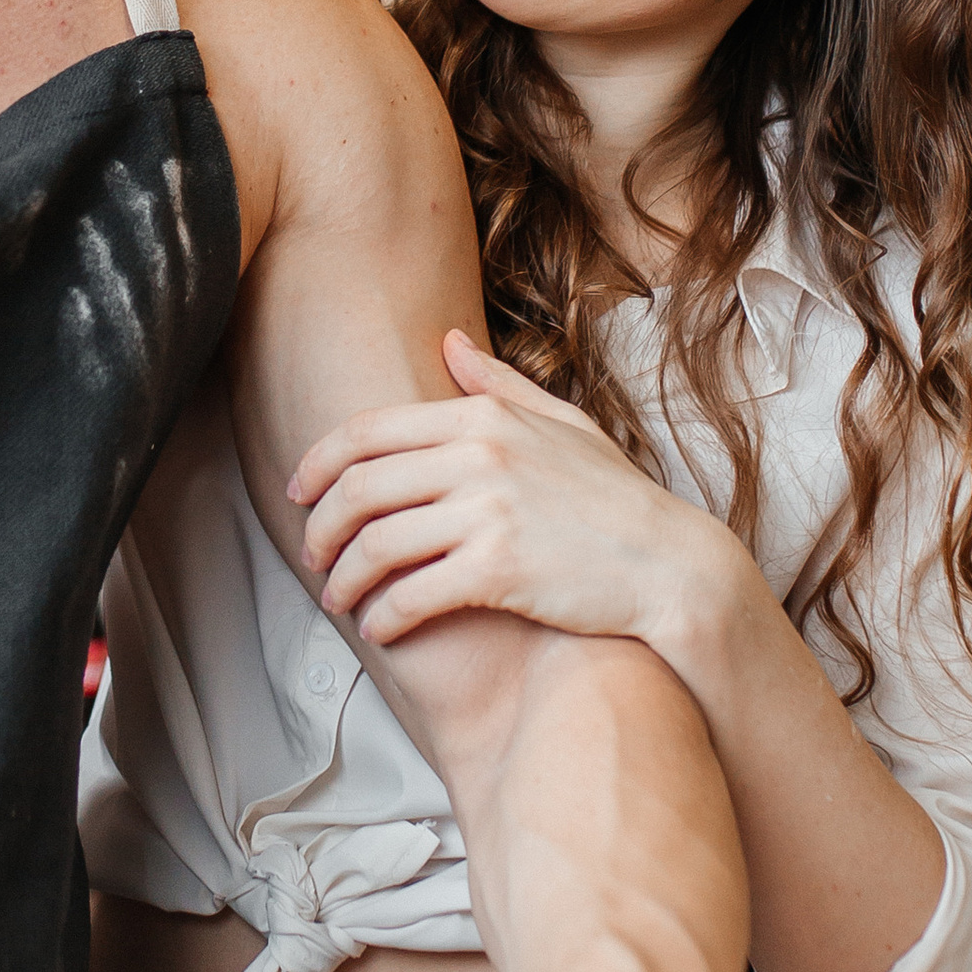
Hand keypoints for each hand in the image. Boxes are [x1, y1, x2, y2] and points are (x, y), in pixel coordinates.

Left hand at [293, 329, 727, 650]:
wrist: (670, 564)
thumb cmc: (615, 499)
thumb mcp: (562, 424)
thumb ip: (499, 384)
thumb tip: (450, 341)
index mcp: (483, 418)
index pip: (368, 432)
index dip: (318, 464)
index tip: (300, 493)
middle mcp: (480, 457)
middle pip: (359, 489)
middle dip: (321, 528)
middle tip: (313, 556)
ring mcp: (489, 513)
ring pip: (375, 545)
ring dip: (344, 579)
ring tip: (340, 600)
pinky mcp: (499, 571)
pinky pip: (411, 595)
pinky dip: (383, 617)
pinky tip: (380, 629)